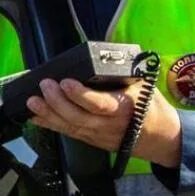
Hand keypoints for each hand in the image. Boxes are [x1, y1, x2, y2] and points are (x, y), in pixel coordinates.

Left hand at [26, 78, 182, 167]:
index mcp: (124, 108)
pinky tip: (34, 116)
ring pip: (70, 127)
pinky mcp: (91, 141)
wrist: (162, 139)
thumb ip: (122, 75)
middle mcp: (108, 125)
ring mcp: (98, 136)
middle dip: (57, 102)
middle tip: (44, 85)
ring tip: (32, 101)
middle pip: (78, 117)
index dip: (81, 95)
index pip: (99, 104)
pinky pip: (68, 133)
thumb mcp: (143, 87)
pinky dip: (50, 124)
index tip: (66, 82)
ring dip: (48, 115)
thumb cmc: (152, 107)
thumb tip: (102, 55)